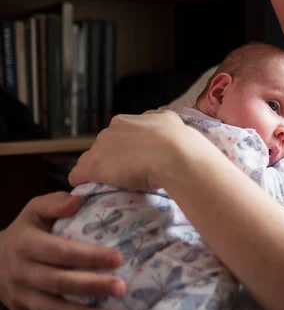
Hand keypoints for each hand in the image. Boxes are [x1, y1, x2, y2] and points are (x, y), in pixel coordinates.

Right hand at [0, 192, 124, 309]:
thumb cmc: (25, 232)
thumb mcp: (33, 211)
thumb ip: (54, 203)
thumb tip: (77, 200)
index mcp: (26, 245)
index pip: (60, 252)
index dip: (89, 256)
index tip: (118, 258)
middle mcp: (21, 272)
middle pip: (59, 282)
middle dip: (91, 286)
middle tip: (121, 288)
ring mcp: (20, 297)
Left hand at [69, 110, 189, 190]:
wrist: (173, 156)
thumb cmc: (179, 141)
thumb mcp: (171, 122)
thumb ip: (160, 122)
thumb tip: (158, 127)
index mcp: (127, 120)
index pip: (119, 134)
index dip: (128, 147)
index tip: (138, 158)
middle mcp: (111, 130)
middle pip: (105, 146)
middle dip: (114, 157)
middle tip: (130, 172)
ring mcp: (99, 148)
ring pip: (91, 159)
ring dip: (100, 170)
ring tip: (114, 184)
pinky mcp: (92, 167)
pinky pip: (78, 175)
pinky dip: (84, 182)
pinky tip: (91, 189)